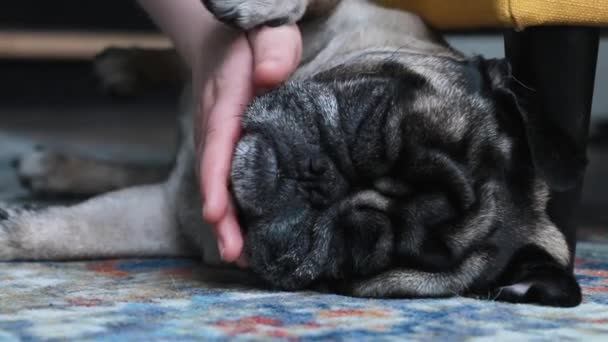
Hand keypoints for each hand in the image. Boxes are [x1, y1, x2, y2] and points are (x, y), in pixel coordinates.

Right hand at [196, 25, 302, 265]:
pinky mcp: (224, 150)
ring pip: (217, 185)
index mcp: (224, 101)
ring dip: (226, 223)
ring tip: (243, 259)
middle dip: (221, 218)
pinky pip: (225, 182)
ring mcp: (215, 141)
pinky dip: (232, 211)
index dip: (215, 181)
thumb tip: (271, 76)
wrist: (221, 45)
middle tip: (235, 254)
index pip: (216, 144)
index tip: (216, 214)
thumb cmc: (249, 40)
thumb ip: (271, 50)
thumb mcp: (265, 32)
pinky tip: (247, 237)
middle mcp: (213, 126)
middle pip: (213, 176)